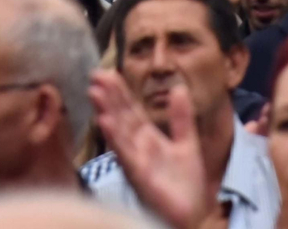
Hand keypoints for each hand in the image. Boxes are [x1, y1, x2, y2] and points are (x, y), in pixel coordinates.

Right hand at [89, 70, 211, 228]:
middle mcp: (137, 148)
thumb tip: (179, 88)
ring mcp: (136, 162)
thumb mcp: (186, 142)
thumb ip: (181, 117)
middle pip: (121, 117)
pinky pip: (125, 155)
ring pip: (118, 133)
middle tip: (95, 74)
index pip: (131, 111)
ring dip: (106, 112)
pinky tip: (105, 122)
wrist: (193, 215)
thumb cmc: (186, 185)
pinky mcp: (139, 177)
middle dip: (108, 96)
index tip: (108, 72)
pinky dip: (115, 138)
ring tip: (94, 91)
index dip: (120, 92)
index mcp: (148, 139)